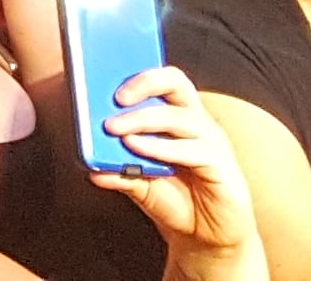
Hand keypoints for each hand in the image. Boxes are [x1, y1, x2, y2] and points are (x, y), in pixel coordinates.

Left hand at [88, 67, 264, 277]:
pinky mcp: (222, 166)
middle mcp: (197, 122)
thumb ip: (117, 169)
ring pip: (179, 116)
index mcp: (177, 116)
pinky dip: (161, 147)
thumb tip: (87, 164)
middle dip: (143, 83)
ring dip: (142, 119)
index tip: (103, 73)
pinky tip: (136, 148)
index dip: (136, 73)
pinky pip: (192, 149)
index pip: (161, 80)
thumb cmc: (174, 200)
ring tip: (112, 128)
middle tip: (113, 98)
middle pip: (175, 83)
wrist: (205, 237)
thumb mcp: (138, 183)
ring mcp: (212, 142)